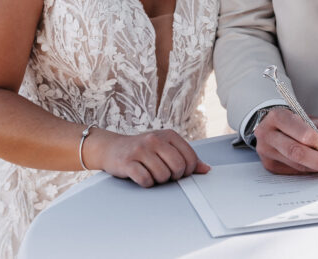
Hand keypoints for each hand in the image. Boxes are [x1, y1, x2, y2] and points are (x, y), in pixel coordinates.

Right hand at [93, 129, 209, 187]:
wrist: (112, 148)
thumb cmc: (143, 149)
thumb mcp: (166, 148)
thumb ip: (186, 157)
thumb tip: (206, 169)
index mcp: (169, 135)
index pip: (190, 158)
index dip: (187, 171)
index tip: (179, 172)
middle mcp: (155, 139)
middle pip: (178, 167)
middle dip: (174, 176)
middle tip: (165, 174)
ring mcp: (141, 150)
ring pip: (162, 175)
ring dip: (158, 180)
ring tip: (151, 173)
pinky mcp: (127, 162)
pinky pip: (145, 180)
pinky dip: (146, 183)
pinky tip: (141, 176)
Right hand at [254, 108, 317, 174]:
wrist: (276, 127)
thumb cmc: (299, 124)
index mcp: (278, 116)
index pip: (301, 133)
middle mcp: (267, 134)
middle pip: (294, 151)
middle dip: (317, 160)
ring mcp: (266, 151)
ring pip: (294, 164)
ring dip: (314, 167)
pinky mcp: (269, 165)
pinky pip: (292, 172)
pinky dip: (307, 171)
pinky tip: (313, 166)